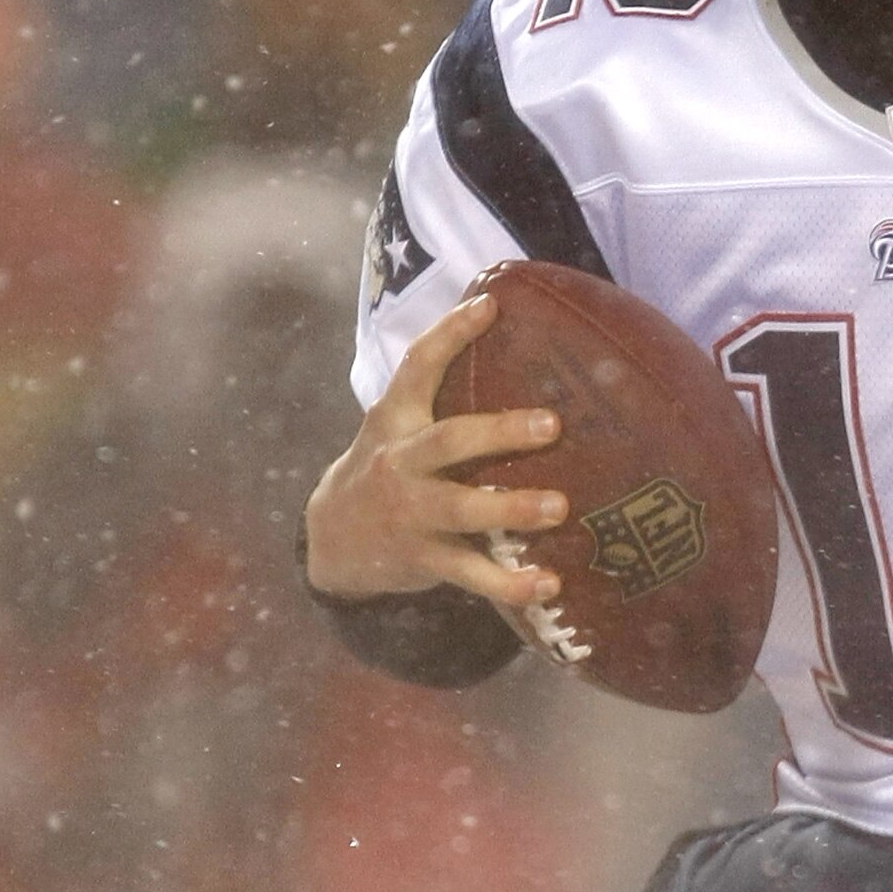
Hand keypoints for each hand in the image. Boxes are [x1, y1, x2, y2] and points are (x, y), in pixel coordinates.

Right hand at [301, 291, 571, 608]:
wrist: (333, 539)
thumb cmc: (388, 470)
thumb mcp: (397, 428)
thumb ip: (440, 398)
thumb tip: (508, 342)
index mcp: (397, 421)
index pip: (418, 366)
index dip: (450, 334)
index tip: (490, 306)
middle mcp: (401, 463)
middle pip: (449, 442)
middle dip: (498, 432)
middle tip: (552, 425)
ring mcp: (410, 513)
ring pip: (461, 510)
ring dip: (510, 508)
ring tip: (559, 508)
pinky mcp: (423, 559)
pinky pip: (470, 572)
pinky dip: (509, 582)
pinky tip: (549, 584)